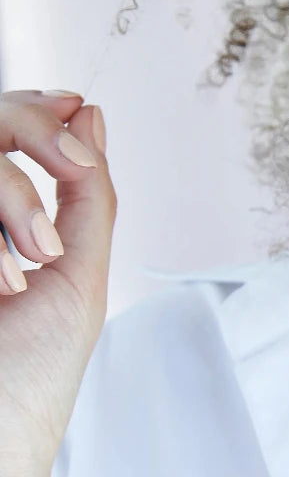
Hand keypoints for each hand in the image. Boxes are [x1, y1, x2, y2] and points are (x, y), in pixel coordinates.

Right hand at [0, 90, 116, 472]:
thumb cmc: (33, 370)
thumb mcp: (79, 272)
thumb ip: (87, 194)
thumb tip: (91, 114)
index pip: (5, 128)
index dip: (35, 110)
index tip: (74, 106)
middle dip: (28, 135)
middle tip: (66, 176)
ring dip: (10, 202)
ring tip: (30, 269)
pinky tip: (5, 284)